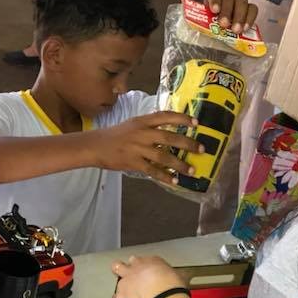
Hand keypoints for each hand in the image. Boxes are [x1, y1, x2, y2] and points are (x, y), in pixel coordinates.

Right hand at [85, 112, 203, 184]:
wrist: (95, 146)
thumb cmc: (115, 135)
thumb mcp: (132, 125)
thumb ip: (149, 127)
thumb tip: (170, 132)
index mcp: (141, 121)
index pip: (165, 116)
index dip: (181, 118)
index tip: (196, 123)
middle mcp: (141, 133)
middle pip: (169, 137)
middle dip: (187, 144)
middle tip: (201, 149)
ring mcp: (137, 148)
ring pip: (163, 156)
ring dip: (179, 164)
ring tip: (191, 170)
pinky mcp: (133, 162)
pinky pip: (152, 170)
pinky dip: (164, 176)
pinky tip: (174, 181)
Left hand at [112, 256, 185, 297]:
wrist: (164, 294)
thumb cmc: (173, 286)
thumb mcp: (178, 275)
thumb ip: (174, 275)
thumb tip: (179, 278)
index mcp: (154, 260)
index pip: (148, 260)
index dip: (148, 267)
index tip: (150, 271)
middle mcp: (140, 265)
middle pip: (132, 260)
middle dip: (131, 265)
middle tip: (133, 271)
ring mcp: (130, 275)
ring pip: (117, 266)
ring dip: (118, 272)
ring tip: (119, 276)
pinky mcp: (124, 288)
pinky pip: (117, 292)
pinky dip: (118, 296)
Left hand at [204, 0, 258, 34]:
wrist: (226, 32)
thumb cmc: (212, 27)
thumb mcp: (204, 25)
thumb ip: (199, 24)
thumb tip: (189, 27)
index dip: (214, 0)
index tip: (214, 10)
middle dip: (227, 11)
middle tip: (225, 24)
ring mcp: (239, 1)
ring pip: (242, 2)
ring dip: (239, 16)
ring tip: (236, 30)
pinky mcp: (249, 9)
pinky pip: (253, 9)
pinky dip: (250, 18)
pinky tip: (246, 28)